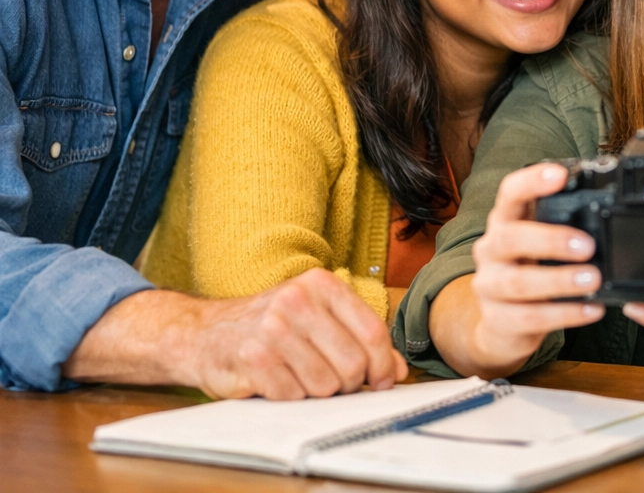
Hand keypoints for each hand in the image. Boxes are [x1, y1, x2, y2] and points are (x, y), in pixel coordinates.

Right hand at [186, 268, 406, 399]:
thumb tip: (397, 372)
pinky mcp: (251, 358)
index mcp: (322, 285)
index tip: (383, 382)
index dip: (383, 365)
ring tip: (301, 378)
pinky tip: (278, 381)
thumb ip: (360, 339)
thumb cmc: (272, 327)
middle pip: (353, 363)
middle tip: (336, 384)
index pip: (372, 332)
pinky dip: (291, 397)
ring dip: (318, 393)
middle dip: (349, 384)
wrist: (205, 334)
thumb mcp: (319, 319)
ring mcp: (272, 328)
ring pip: (326, 385)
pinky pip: (293, 396)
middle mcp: (297, 300)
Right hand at [454, 163, 605, 374]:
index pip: (510, 193)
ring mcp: (489, 286)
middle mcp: (490, 250)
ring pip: (519, 282)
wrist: (500, 325)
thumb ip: (563, 226)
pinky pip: (530, 318)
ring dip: (559, 280)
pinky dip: (564, 314)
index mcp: (505, 222)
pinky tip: (591, 309)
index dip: (532, 181)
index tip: (561, 175)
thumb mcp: (541, 245)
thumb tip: (608, 211)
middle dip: (550, 239)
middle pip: (510, 238)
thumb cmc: (530, 271)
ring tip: (593, 279)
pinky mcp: (497, 320)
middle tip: (588, 246)